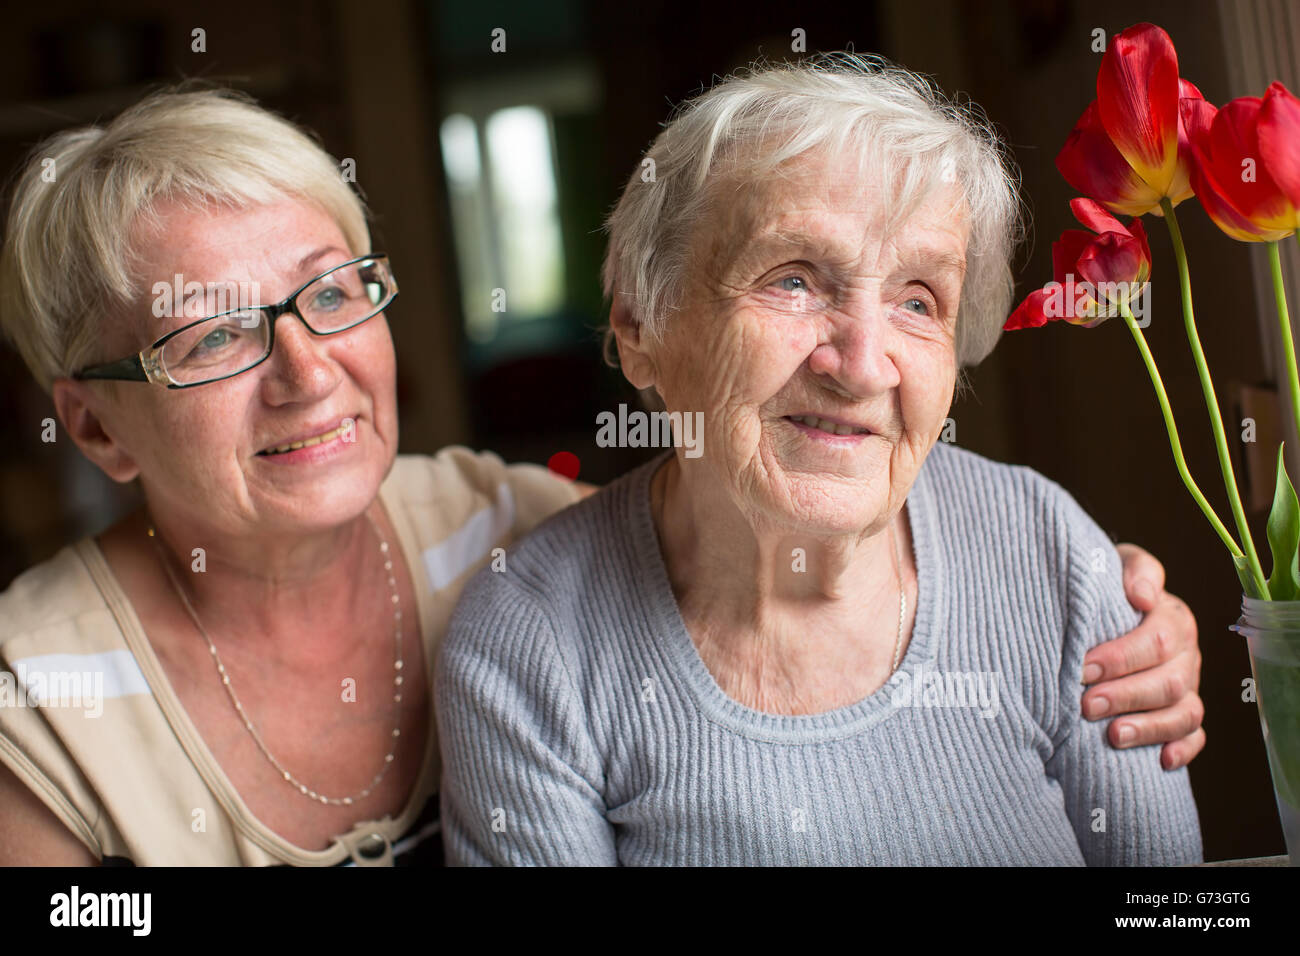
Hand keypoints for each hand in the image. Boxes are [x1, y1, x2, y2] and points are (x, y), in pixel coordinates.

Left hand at [1081, 543, 1204, 770]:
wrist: (1103, 606)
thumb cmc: (1105, 586)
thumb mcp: (1114, 564)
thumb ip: (1134, 570)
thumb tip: (1143, 595)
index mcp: (1172, 617)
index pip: (1157, 640)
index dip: (1120, 657)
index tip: (1082, 668)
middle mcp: (1187, 655)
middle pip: (1170, 682)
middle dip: (1126, 696)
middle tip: (1086, 705)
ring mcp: (1188, 686)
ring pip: (1184, 713)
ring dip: (1150, 727)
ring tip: (1112, 737)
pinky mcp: (1184, 713)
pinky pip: (1194, 736)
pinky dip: (1182, 750)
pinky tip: (1160, 762)